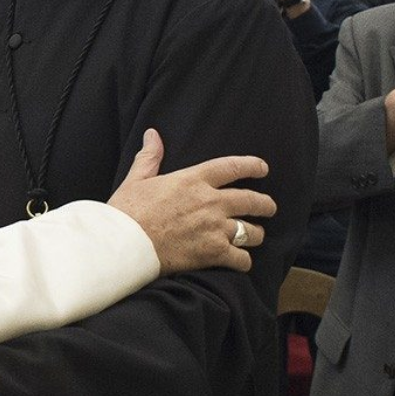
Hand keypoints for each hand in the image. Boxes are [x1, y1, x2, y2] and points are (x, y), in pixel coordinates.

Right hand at [108, 129, 273, 273]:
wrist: (124, 245)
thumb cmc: (127, 212)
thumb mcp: (136, 179)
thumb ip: (150, 157)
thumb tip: (153, 134)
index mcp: (193, 180)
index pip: (233, 167)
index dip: (253, 166)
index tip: (263, 168)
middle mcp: (211, 202)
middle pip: (251, 200)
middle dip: (265, 204)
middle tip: (269, 207)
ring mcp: (215, 228)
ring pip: (252, 231)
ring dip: (255, 234)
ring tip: (253, 236)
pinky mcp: (214, 253)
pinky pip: (242, 259)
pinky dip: (243, 260)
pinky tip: (239, 261)